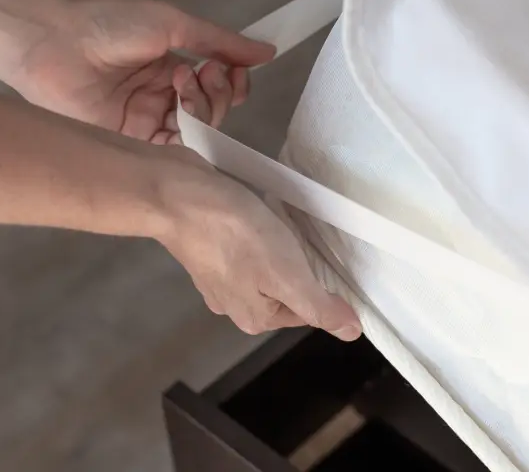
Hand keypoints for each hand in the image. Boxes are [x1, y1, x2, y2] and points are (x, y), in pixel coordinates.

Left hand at [12, 0, 275, 142]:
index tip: (234, 69)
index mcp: (170, 73)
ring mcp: (146, 125)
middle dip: (219, 94)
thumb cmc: (108, 22)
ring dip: (204, 108)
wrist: (52, 37)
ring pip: (197, 134)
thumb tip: (268, 52)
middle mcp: (161, 102)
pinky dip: (188, 136)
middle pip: (212, 114)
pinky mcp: (131, 146)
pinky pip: (173, 152)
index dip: (234, 85)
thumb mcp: (174, 24)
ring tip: (185, 83)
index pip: (218, 91)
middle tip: (202, 72)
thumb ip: (221, 43)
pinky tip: (183, 110)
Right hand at [156, 146, 360, 339]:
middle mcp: (233, 306)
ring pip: (266, 269)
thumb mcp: (288, 276)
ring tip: (279, 224)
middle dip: (298, 264)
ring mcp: (216, 278)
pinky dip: (257, 234)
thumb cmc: (237, 236)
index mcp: (255, 319)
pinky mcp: (207, 249)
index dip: (321, 284)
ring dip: (279, 247)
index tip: (320, 255)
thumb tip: (351, 334)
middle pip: (286, 290)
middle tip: (299, 236)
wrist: (177, 195)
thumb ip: (319, 307)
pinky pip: (246, 249)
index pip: (307, 311)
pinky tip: (257, 217)